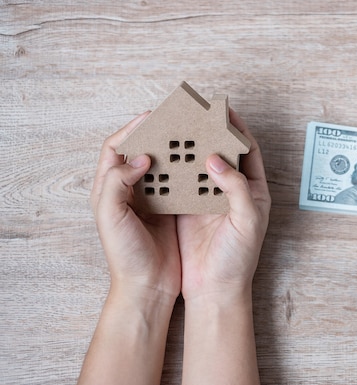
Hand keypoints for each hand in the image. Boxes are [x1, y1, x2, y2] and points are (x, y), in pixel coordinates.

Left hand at [90, 112, 180, 303]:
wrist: (148, 287)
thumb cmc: (125, 256)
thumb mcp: (111, 218)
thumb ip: (117, 184)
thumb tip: (140, 158)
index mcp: (108, 189)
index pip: (115, 148)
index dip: (131, 130)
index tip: (151, 117)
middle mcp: (129, 191)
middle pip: (139, 152)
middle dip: (155, 134)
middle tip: (174, 121)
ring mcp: (151, 200)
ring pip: (161, 165)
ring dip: (173, 151)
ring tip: (188, 138)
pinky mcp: (169, 209)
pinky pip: (177, 183)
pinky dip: (186, 171)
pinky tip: (199, 165)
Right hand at [177, 109, 270, 300]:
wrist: (214, 290)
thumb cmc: (238, 259)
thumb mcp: (247, 221)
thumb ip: (236, 188)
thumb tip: (216, 158)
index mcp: (253, 190)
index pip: (247, 150)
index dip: (237, 128)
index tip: (223, 109)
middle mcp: (230, 190)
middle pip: (221, 151)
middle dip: (209, 131)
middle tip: (194, 112)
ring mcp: (208, 198)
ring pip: (198, 164)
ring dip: (189, 147)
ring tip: (176, 128)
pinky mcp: (188, 208)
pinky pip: (180, 181)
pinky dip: (173, 168)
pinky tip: (161, 156)